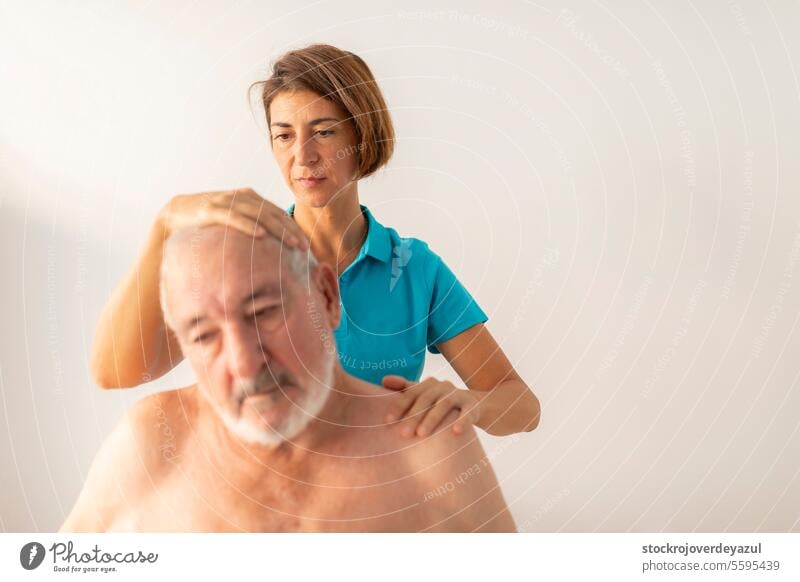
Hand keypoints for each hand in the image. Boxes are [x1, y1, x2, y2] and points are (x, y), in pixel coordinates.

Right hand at [157, 187, 307, 249]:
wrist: (175, 212)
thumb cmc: (208, 221)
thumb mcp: (234, 220)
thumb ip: (251, 225)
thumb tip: (271, 246)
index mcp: (250, 198)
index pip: (277, 212)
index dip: (293, 227)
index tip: (306, 243)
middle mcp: (241, 197)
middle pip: (272, 213)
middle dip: (290, 230)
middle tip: (304, 246)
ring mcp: (226, 201)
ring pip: (258, 215)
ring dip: (277, 230)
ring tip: (291, 243)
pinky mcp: (211, 210)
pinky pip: (234, 218)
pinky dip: (249, 226)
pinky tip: (262, 236)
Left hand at [382, 375, 481, 437]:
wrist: (474, 404)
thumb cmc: (440, 402)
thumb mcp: (424, 395)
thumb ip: (404, 388)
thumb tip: (383, 380)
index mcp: (428, 384)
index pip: (411, 393)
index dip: (399, 406)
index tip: (387, 421)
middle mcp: (443, 386)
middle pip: (426, 400)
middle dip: (413, 416)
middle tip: (403, 434)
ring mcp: (459, 395)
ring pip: (444, 405)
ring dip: (432, 419)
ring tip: (422, 435)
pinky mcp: (473, 406)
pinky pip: (468, 413)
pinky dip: (462, 421)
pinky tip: (455, 432)